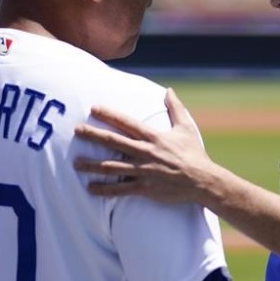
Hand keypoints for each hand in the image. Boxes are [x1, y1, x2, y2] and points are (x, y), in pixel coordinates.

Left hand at [74, 88, 216, 203]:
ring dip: (93, 165)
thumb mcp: (186, 127)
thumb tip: (169, 90)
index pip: (127, 122)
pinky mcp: (144, 188)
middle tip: (76, 130)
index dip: (109, 114)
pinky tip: (90, 188)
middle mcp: (145, 152)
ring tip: (76, 163)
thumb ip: (175, 108)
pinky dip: (105, 189)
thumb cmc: (194, 154)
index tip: (93, 108)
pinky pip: (120, 190)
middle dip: (93, 135)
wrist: (203, 180)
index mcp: (153, 137)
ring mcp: (143, 171)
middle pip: (114, 141)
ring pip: (112, 166)